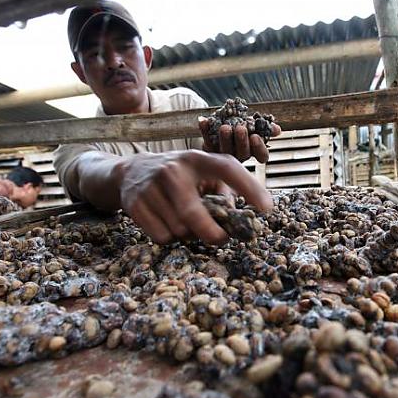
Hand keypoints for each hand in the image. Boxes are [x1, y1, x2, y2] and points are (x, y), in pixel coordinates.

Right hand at [117, 150, 271, 243]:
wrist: (131, 172)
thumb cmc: (179, 177)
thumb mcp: (201, 175)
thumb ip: (222, 193)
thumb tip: (237, 220)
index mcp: (197, 159)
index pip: (227, 168)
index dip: (249, 187)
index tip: (266, 209)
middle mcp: (173, 170)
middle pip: (194, 214)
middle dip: (212, 234)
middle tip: (223, 239)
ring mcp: (151, 186)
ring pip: (179, 230)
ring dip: (189, 236)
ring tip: (186, 223)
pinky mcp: (136, 203)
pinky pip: (162, 236)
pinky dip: (170, 239)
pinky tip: (168, 224)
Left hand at [198, 118, 281, 162]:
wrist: (220, 127)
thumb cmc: (241, 127)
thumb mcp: (255, 125)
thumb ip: (266, 127)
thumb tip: (277, 130)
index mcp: (253, 151)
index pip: (261, 156)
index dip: (259, 148)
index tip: (256, 137)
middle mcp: (239, 157)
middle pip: (242, 154)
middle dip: (241, 141)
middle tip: (240, 128)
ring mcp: (224, 156)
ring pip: (225, 151)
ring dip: (225, 139)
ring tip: (225, 127)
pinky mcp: (209, 152)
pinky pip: (206, 142)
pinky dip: (205, 130)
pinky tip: (204, 120)